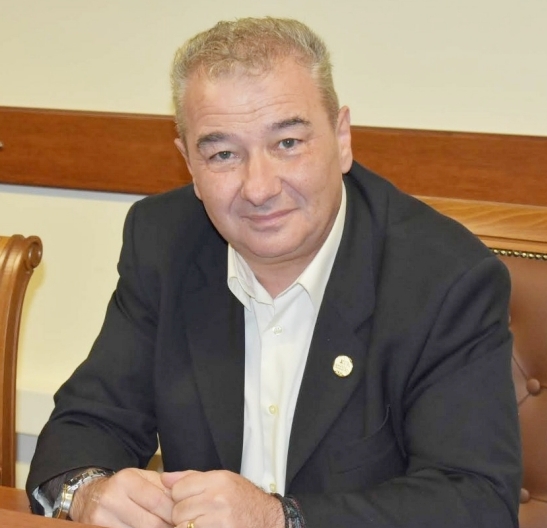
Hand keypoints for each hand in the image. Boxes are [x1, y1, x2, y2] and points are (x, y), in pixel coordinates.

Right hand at [70, 468, 174, 527]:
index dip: (173, 513)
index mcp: (126, 480)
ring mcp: (101, 518)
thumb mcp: (143, 478)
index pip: (157, 501)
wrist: (89, 495)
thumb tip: (186, 498)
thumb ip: (164, 486)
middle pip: (149, 523)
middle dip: (166, 527)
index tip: (184, 518)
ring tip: (165, 527)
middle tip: (178, 526)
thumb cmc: (124, 487)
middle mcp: (111, 498)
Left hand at [161, 470, 283, 527]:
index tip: (189, 500)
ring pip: (182, 526)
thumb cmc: (244, 500)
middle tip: (197, 515)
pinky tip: (206, 527)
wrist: (268, 520)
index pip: (178, 488)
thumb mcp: (223, 481)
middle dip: (183, 515)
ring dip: (188, 527)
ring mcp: (218, 520)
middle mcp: (218, 499)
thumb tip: (164, 478)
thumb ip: (192, 478)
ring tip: (203, 523)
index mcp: (218, 480)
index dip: (180, 496)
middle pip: (178, 510)